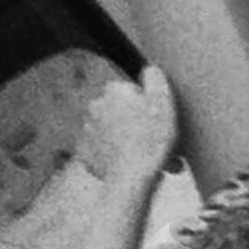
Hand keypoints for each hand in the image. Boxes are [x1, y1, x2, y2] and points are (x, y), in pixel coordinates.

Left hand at [77, 65, 178, 180]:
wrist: (131, 179)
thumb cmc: (150, 142)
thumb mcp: (163, 104)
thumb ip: (156, 79)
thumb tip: (150, 69)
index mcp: (114, 91)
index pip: (132, 92)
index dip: (148, 107)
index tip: (157, 122)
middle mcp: (95, 106)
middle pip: (120, 112)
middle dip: (137, 125)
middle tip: (155, 143)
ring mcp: (87, 131)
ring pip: (112, 132)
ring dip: (126, 142)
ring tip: (146, 159)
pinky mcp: (85, 153)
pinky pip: (102, 151)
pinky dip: (114, 157)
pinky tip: (130, 165)